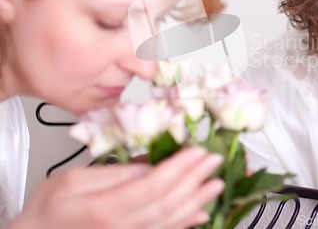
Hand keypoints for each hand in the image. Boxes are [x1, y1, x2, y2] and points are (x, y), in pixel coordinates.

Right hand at [9, 147, 223, 228]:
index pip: (155, 185)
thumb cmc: (47, 209)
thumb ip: (114, 174)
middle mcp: (122, 228)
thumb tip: (148, 166)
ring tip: (217, 184)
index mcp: (106, 209)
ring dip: (198, 200)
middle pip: (169, 202)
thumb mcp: (72, 180)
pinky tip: (201, 213)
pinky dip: (186, 222)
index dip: (181, 167)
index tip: (198, 151)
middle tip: (214, 161)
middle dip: (196, 179)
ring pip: (172, 220)